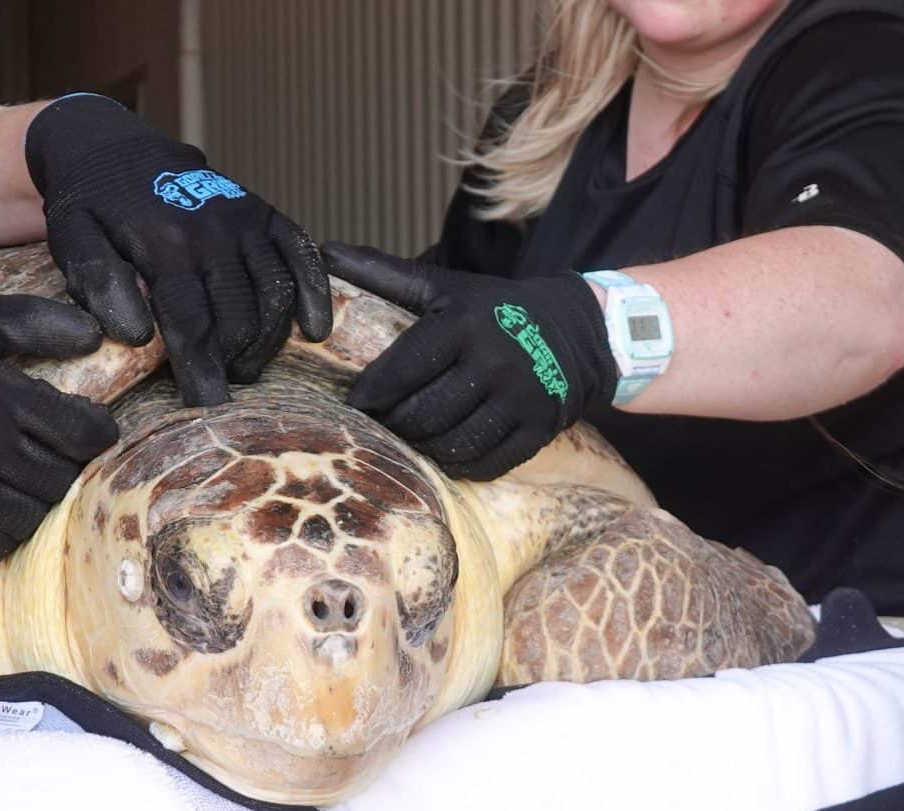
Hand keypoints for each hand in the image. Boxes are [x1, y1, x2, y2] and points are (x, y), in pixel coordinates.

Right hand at [0, 298, 121, 563]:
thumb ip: (26, 322)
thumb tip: (95, 334)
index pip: (85, 433)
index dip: (94, 433)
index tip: (82, 430)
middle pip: (62, 477)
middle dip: (62, 468)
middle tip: (42, 456)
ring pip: (32, 514)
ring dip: (31, 501)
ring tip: (12, 482)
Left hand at [24, 94, 331, 404]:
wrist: (110, 144)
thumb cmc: (89, 203)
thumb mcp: (72, 238)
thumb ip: (98, 283)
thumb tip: (138, 334)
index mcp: (164, 242)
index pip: (193, 322)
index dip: (202, 369)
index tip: (208, 405)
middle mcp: (213, 229)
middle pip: (240, 316)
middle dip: (234, 360)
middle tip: (221, 384)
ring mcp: (244, 218)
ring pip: (275, 295)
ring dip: (267, 341)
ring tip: (247, 367)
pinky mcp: (264, 212)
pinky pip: (302, 257)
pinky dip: (314, 295)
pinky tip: (314, 330)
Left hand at [323, 244, 616, 480]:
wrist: (579, 330)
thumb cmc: (497, 309)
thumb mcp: (447, 286)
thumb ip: (386, 273)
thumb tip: (324, 251)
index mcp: (463, 323)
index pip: (402, 369)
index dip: (372, 393)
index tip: (357, 403)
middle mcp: (493, 361)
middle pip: (423, 415)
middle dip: (396, 425)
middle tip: (385, 424)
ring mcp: (520, 399)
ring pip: (453, 443)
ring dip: (425, 448)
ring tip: (415, 438)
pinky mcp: (539, 428)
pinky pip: (488, 463)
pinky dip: (462, 464)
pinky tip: (449, 453)